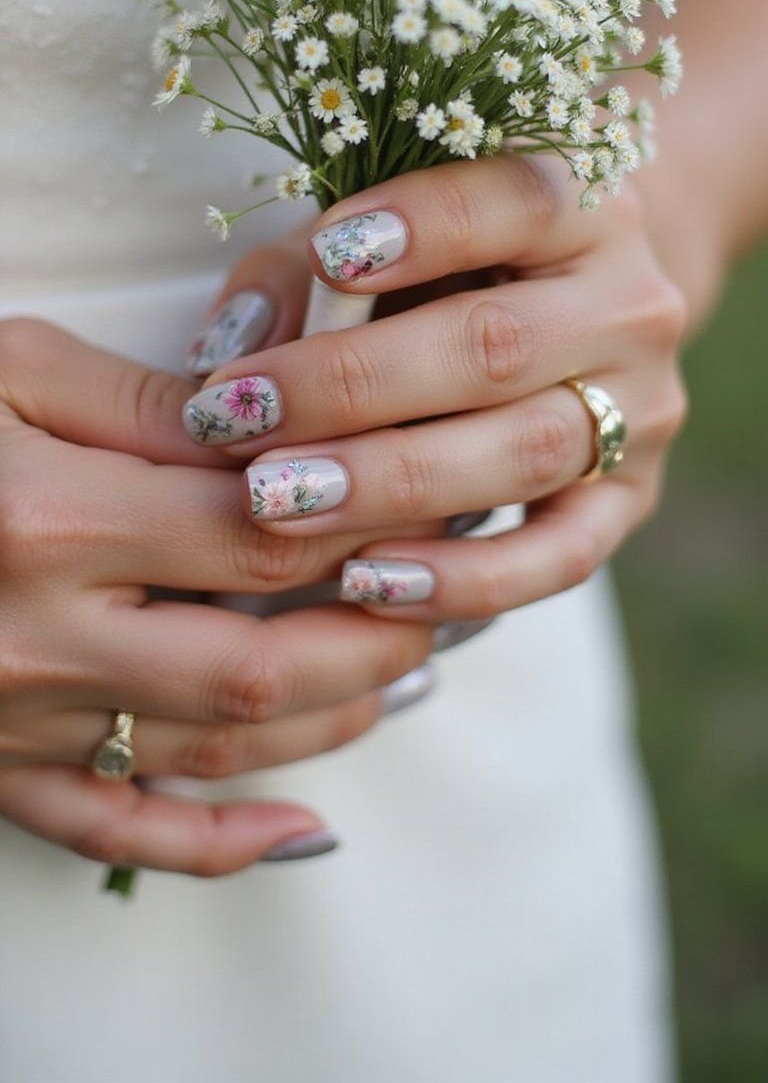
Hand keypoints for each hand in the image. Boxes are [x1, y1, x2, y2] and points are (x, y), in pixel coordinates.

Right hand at [0, 321, 430, 874]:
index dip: (378, 519)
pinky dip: (220, 846)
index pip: (268, 533)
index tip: (446, 497)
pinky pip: (117, 834)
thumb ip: (142, 399)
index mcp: (51, 519)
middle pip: (271, 653)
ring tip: (417, 670)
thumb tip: (275, 418)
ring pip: (222, 745)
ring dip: (340, 717)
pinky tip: (311, 836)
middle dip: (388, 624)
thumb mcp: (4, 368)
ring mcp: (16, 721)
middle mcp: (41, 636)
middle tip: (466, 586)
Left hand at [183, 154, 687, 621]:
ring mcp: (642, 409)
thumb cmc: (446, 263)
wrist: (580, 312)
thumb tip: (229, 356)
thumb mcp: (381, 234)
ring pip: (526, 451)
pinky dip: (465, 580)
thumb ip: (300, 273)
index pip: (519, 199)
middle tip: (240, 417)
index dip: (428, 224)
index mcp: (582, 206)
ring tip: (275, 501)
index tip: (327, 257)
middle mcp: (628, 305)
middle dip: (355, 385)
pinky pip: (560, 556)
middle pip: (498, 344)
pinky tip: (366, 585)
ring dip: (390, 484)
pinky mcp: (630, 501)